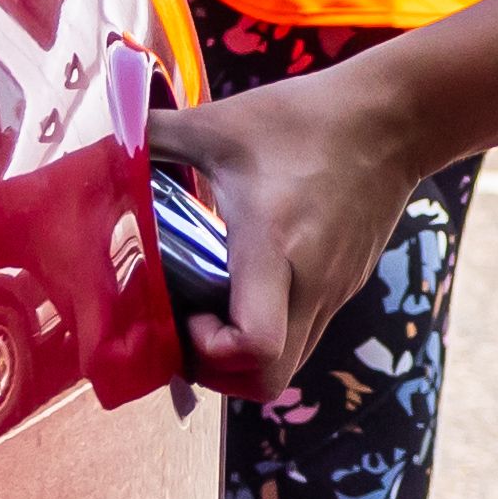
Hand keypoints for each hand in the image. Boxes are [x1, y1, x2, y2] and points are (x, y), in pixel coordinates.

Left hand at [148, 60, 427, 396]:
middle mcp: (309, 284)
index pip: (254, 346)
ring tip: (211, 309)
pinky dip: (267, 332)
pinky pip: (303, 334)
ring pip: (288, 365)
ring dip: (241, 357)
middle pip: (268, 380)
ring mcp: (333, 292)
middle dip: (218, 372)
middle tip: (189, 327)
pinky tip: (245, 285)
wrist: (394, 119)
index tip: (187, 315)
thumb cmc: (304, 118)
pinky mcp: (345, 286)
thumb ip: (154, 135)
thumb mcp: (220, 122)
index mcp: (274, 247)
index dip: (209, 353)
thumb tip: (103, 142)